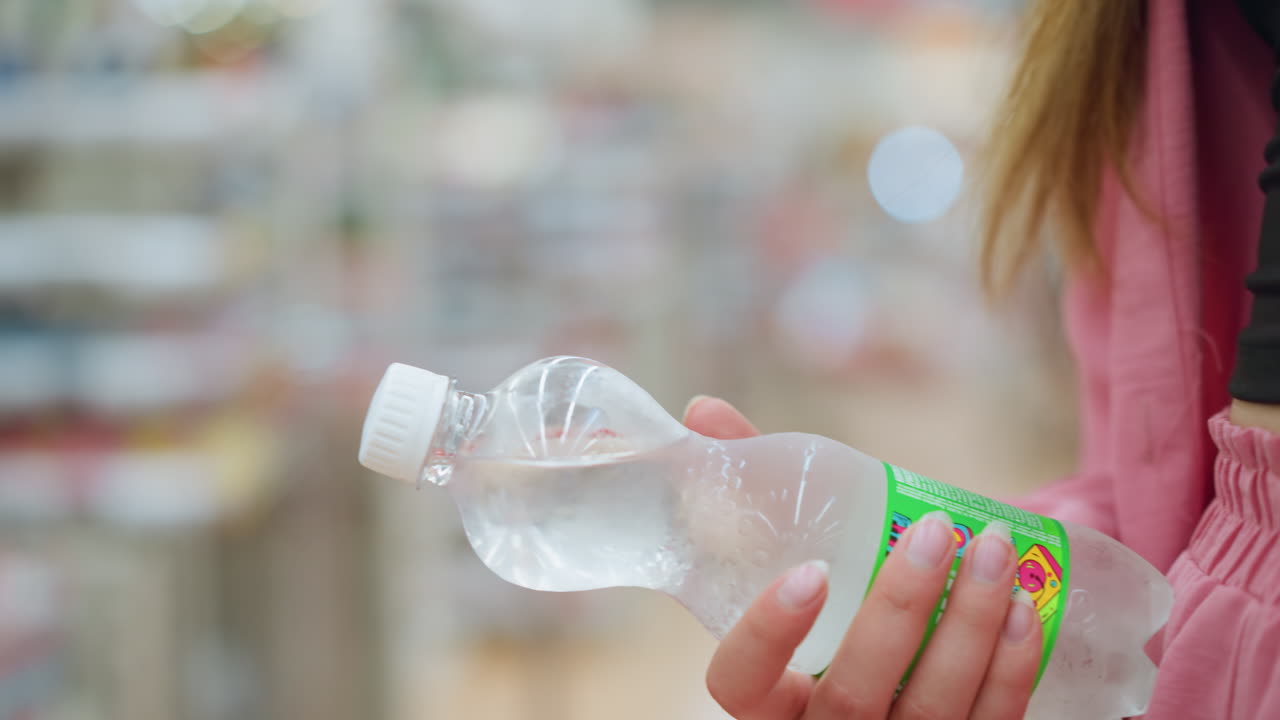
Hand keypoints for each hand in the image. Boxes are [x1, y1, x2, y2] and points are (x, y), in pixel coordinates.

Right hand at [683, 396, 1042, 719]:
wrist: (892, 685)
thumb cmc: (824, 610)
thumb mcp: (784, 560)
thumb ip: (749, 494)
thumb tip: (705, 411)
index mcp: (763, 699)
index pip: (740, 680)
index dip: (768, 632)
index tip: (811, 570)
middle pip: (854, 697)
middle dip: (900, 609)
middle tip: (937, 531)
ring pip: (933, 711)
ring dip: (971, 626)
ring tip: (995, 550)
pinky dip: (1012, 668)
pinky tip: (1023, 608)